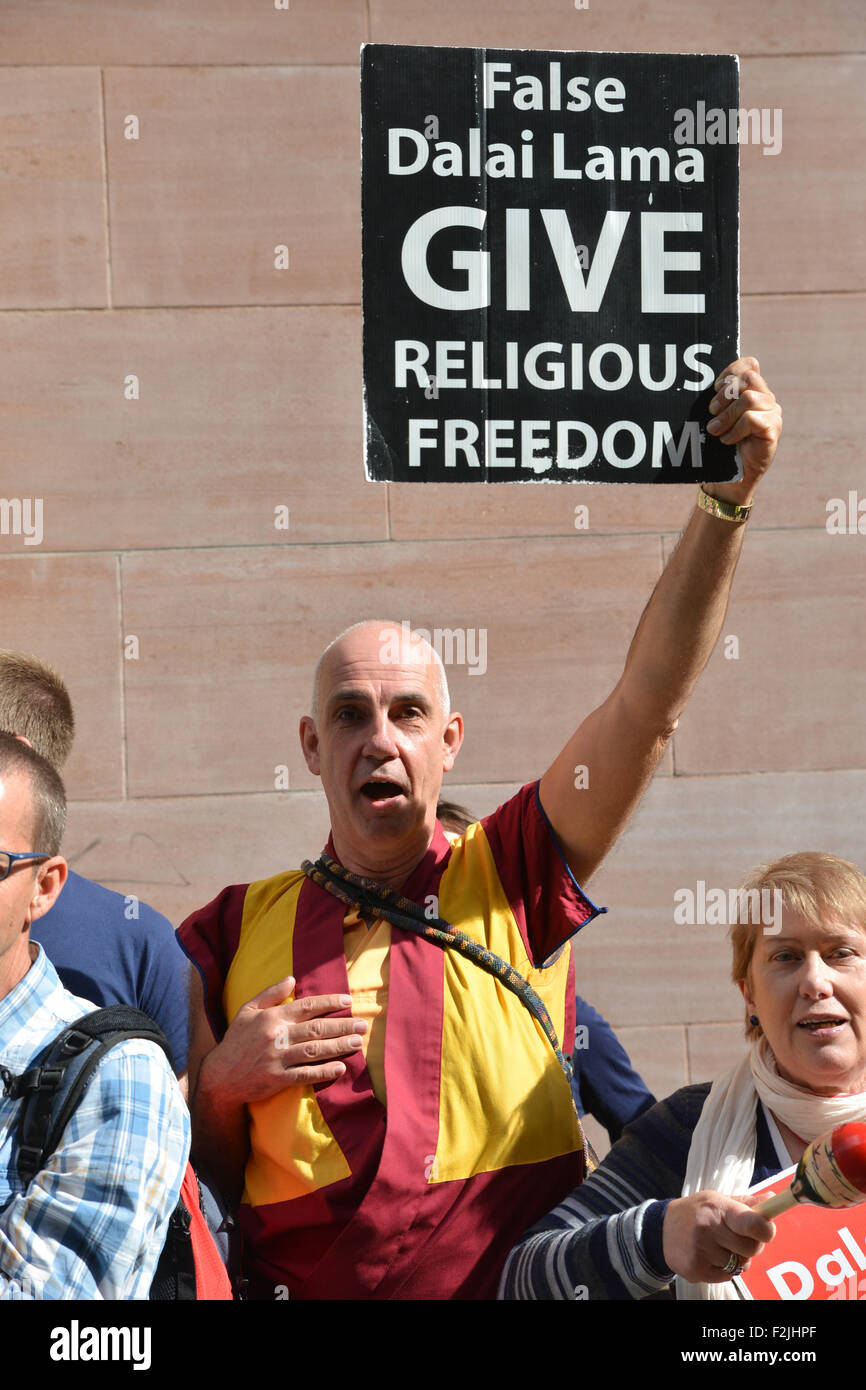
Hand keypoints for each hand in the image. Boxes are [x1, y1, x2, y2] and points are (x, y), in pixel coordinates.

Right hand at [198, 975, 366, 1107]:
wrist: (219, 1076)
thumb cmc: (236, 1041)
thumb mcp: (247, 1010)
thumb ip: (270, 993)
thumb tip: (292, 978)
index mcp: (272, 1017)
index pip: (307, 1006)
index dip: (330, 1002)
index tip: (348, 1001)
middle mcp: (277, 1036)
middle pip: (316, 1028)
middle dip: (342, 1025)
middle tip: (363, 1025)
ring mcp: (277, 1058)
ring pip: (314, 1050)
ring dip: (339, 1046)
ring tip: (358, 1043)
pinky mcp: (277, 1079)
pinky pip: (305, 1074)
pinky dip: (323, 1071)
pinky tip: (340, 1068)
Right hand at [662, 1190, 775, 1284]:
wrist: (660, 1229)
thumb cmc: (696, 1212)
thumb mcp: (718, 1200)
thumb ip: (746, 1203)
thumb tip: (772, 1199)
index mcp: (718, 1207)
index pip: (751, 1222)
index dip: (765, 1229)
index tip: (767, 1230)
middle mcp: (709, 1228)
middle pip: (751, 1248)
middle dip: (751, 1245)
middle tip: (740, 1238)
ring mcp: (701, 1250)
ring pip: (740, 1264)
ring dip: (736, 1258)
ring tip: (721, 1247)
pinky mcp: (696, 1269)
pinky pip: (727, 1276)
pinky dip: (724, 1269)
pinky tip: (711, 1257)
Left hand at [704, 356, 782, 505]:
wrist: (732, 479)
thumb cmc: (721, 447)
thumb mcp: (717, 418)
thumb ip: (718, 401)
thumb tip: (699, 384)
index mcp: (753, 391)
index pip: (750, 365)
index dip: (731, 370)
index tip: (715, 387)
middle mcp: (766, 399)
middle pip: (749, 378)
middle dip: (724, 394)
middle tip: (711, 412)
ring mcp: (772, 414)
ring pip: (749, 398)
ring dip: (727, 415)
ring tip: (715, 430)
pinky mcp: (773, 430)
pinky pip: (752, 419)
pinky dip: (735, 430)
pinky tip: (727, 441)